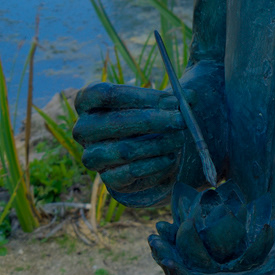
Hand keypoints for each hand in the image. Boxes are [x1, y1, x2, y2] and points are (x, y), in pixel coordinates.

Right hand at [73, 82, 186, 206]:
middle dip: (153, 121)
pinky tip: (170, 158)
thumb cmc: (146, 119)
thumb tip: (190, 96)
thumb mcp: (155, 103)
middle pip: (116, 123)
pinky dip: (155, 165)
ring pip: (125, 150)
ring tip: (179, 138)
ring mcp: (93, 156)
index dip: (142, 96)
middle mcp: (83, 129)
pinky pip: (131, 173)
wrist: (143, 155)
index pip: (107, 94)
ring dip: (158, 144)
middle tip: (181, 120)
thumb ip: (172, 97)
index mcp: (87, 101)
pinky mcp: (108, 179)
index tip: (173, 100)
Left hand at [149, 209, 274, 274]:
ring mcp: (242, 267)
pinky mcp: (246, 252)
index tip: (163, 257)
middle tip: (153, 236)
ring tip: (160, 226)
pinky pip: (215, 245)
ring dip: (178, 246)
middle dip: (170, 259)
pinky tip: (185, 217)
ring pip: (200, 261)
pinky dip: (197, 233)